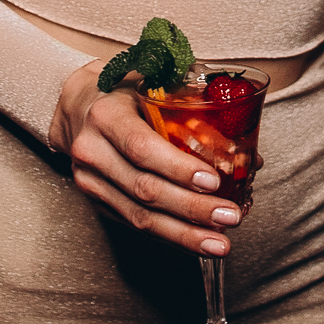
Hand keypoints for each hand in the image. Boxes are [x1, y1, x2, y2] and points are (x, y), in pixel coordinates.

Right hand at [48, 62, 241, 256]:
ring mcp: (90, 180)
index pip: (142, 147)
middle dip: (192, 209)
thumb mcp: (150, 80)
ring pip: (139, 216)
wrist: (76, 106)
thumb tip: (247, 152)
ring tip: (219, 243)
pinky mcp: (96, 201)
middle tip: (230, 217)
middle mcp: (92, 150)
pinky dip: (169, 235)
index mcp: (106, 115)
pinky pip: (134, 223)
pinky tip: (196, 240)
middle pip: (145, 189)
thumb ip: (192, 107)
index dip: (178, 168)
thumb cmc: (123, 90)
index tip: (213, 181)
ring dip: (183, 233)